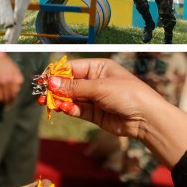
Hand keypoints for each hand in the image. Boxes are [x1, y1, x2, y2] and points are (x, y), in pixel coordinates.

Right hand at [0, 54, 23, 105]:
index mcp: (13, 79)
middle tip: (6, 107)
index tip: (12, 104)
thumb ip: (18, 80)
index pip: (14, 94)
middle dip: (7, 104)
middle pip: (7, 97)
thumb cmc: (6, 64)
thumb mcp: (16, 70)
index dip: (13, 100)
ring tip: (0, 102)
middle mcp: (5, 81)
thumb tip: (17, 91)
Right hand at [40, 59, 161, 139]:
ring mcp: (95, 98)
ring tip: (47, 103)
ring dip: (59, 100)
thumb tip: (51, 83)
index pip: (72, 68)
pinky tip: (63, 109)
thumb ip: (75, 87)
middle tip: (40, 94)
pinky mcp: (95, 114)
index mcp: (99, 68)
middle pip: (69, 84)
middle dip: (55, 89)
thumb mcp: (100, 88)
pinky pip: (77, 110)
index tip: (42, 80)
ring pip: (71, 98)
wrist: (146, 118)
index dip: (56, 74)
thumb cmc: (128, 95)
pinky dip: (69, 110)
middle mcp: (95, 82)